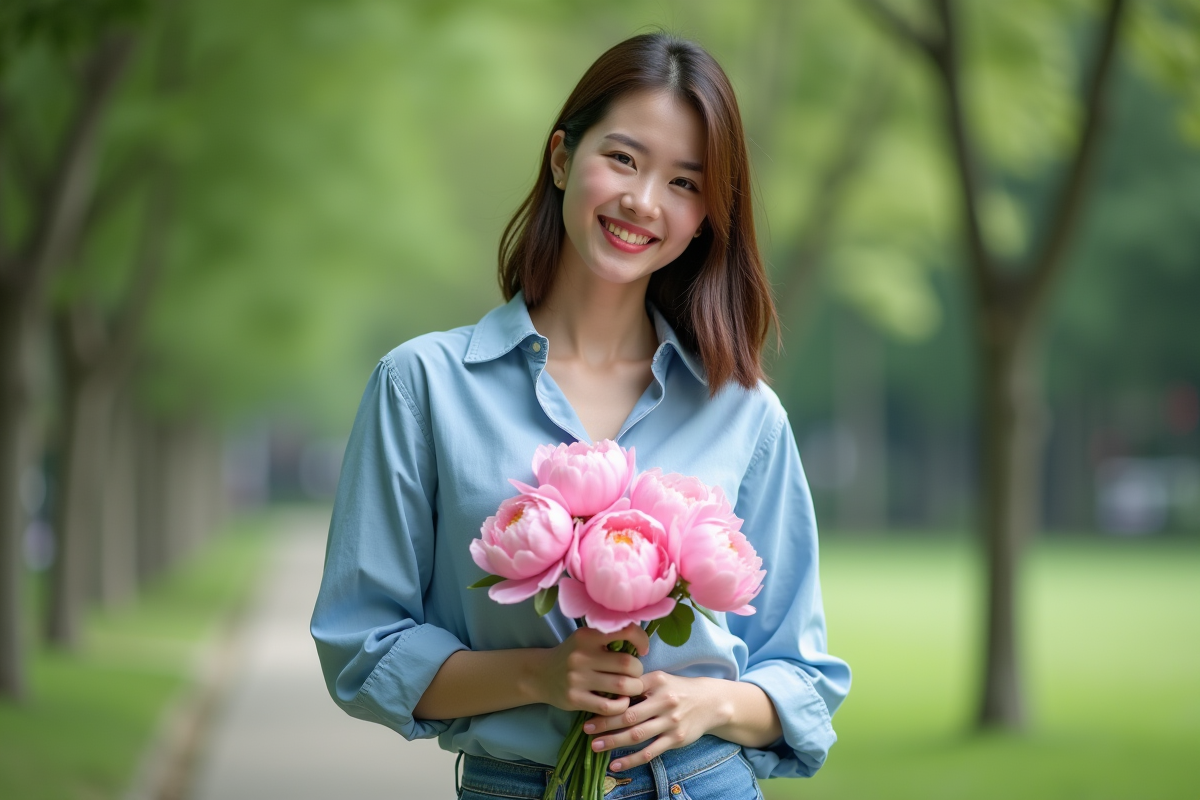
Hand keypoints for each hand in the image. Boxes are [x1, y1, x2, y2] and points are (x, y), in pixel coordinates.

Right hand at [535, 624, 649, 715]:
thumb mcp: (586, 639)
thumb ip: (609, 638)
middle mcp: (581, 655)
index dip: (641, 639)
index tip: (642, 650)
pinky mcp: (575, 699)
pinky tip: (621, 701)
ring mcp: (577, 678)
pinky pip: (610, 706)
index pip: (624, 631)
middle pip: (627, 664)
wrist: (540, 674)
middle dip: (639, 671)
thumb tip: (642, 643)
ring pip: (622, 686)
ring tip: (631, 688)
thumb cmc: (572, 655)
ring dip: (634, 689)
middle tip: (635, 674)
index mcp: (587, 635)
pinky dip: (622, 705)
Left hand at [582, 672, 730, 770]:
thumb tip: (607, 691)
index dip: (608, 700)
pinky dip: (631, 760)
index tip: (589, 706)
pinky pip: (650, 752)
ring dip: (614, 742)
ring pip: (637, 735)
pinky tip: (615, 764)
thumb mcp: (660, 679)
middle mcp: (664, 702)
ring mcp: (670, 722)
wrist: (710, 702)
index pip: (627, 691)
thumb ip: (638, 684)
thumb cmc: (678, 689)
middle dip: (606, 723)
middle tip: (587, 729)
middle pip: (629, 715)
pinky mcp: (675, 739)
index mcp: (657, 682)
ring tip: (595, 746)